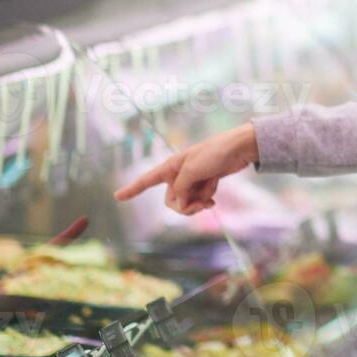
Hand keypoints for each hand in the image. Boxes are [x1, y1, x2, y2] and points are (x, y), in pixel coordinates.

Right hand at [113, 123, 258, 214]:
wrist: (239, 150)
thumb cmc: (214, 154)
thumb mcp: (192, 172)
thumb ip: (181, 189)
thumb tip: (180, 202)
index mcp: (171, 167)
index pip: (147, 180)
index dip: (132, 189)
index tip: (117, 196)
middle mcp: (178, 175)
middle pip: (170, 201)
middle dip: (183, 206)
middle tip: (198, 204)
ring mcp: (191, 181)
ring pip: (185, 203)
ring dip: (197, 204)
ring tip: (210, 198)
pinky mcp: (204, 184)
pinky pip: (198, 200)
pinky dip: (205, 201)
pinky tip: (214, 199)